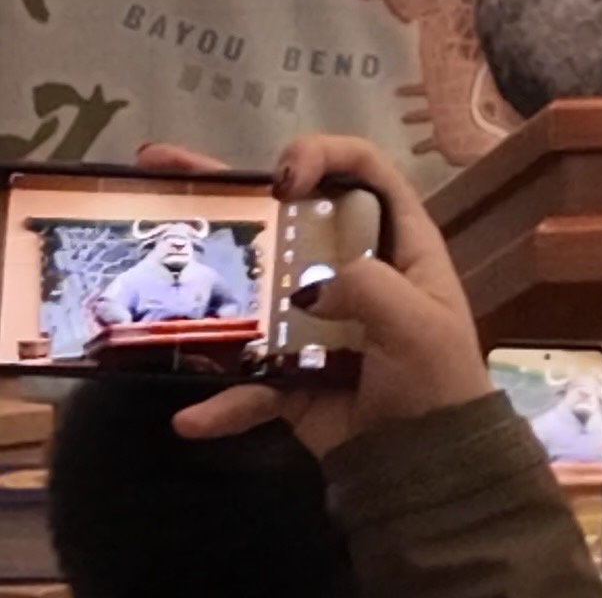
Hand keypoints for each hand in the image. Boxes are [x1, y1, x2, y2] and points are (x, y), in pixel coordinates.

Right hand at [140, 135, 491, 458]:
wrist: (426, 466)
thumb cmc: (438, 382)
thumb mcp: (421, 325)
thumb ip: (370, 288)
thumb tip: (308, 285)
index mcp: (397, 246)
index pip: (366, 174)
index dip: (326, 157)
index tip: (284, 176)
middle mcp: (350, 272)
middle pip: (289, 217)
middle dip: (232, 190)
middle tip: (162, 169)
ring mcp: (312, 320)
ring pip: (250, 289)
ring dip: (198, 284)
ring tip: (141, 263)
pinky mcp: (288, 374)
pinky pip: (246, 380)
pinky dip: (223, 400)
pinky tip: (193, 417)